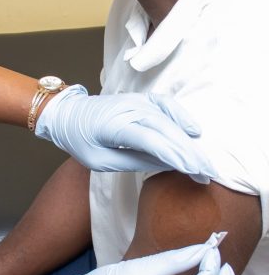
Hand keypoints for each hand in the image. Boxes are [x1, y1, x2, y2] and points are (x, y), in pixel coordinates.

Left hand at [36, 85, 214, 182]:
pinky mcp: (139, 99)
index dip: (176, 157)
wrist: (66, 114)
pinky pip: (165, 105)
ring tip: (204, 162)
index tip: (195, 173)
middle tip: (208, 175)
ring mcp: (135, 101)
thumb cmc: (79, 140)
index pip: (153, 142)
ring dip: (189, 142)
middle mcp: (129, 110)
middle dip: (190, 154)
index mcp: (115, 126)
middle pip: (166, 131)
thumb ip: (132, 161)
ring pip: (169, 120)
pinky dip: (181, 115)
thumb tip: (164, 164)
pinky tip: (194, 130)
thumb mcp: (99, 161)